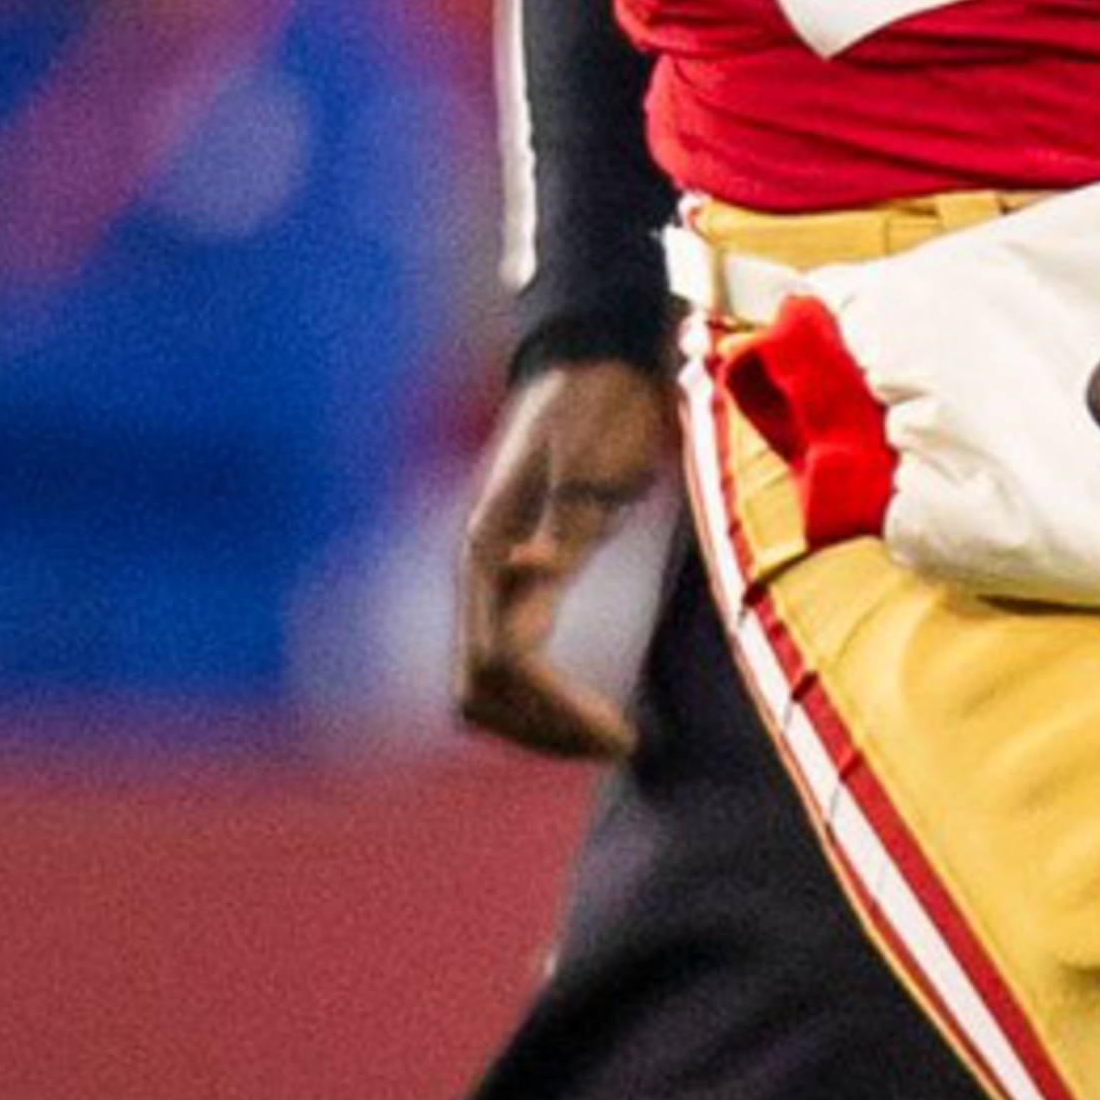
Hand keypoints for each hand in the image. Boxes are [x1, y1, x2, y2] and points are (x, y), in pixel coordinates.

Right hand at [453, 354, 673, 759]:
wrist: (589, 357)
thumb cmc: (601, 405)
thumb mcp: (594, 458)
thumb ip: (563, 518)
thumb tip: (524, 570)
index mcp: (490, 548)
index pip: (500, 667)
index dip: (554, 712)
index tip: (620, 735)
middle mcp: (478, 572)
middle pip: (480, 692)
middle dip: (545, 731)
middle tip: (621, 743)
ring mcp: (489, 577)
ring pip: (484, 685)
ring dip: (539, 723)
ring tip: (612, 738)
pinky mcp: (510, 578)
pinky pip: (506, 661)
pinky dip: (542, 698)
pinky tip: (592, 707)